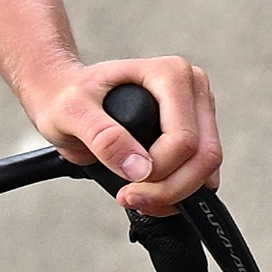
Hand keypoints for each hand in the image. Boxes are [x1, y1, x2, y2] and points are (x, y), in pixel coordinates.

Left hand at [36, 54, 221, 215]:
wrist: (63, 95)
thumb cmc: (67, 95)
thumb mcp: (71, 112)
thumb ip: (104, 137)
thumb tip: (140, 168)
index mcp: (170, 74)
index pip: (183, 139)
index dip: (158, 171)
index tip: (126, 183)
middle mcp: (192, 90)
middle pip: (204, 156)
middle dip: (170, 188)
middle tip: (131, 197)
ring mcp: (197, 113)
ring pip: (207, 170)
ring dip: (174, 194)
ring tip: (135, 196)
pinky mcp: (195, 134)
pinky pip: (200, 175)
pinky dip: (177, 193)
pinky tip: (148, 193)